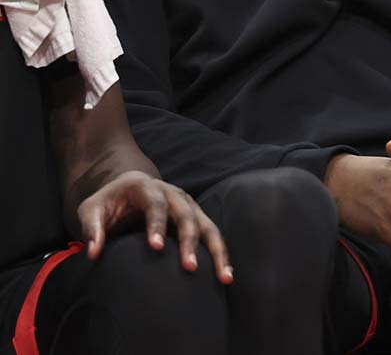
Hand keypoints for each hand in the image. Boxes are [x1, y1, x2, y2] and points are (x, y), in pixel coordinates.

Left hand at [77, 171, 231, 283]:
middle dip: (190, 242)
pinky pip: (212, 236)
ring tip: (223, 277)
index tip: (155, 247)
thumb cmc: (109, 202)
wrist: (128, 189)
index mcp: (147, 187)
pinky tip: (226, 274)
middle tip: (189, 267)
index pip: (156, 205)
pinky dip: (220, 254)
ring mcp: (189, 206)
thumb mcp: (91, 209)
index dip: (157, 224)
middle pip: (187, 216)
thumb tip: (93, 253)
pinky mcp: (197, 218)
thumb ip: (92, 228)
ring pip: (208, 227)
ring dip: (217, 252)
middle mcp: (174, 194)